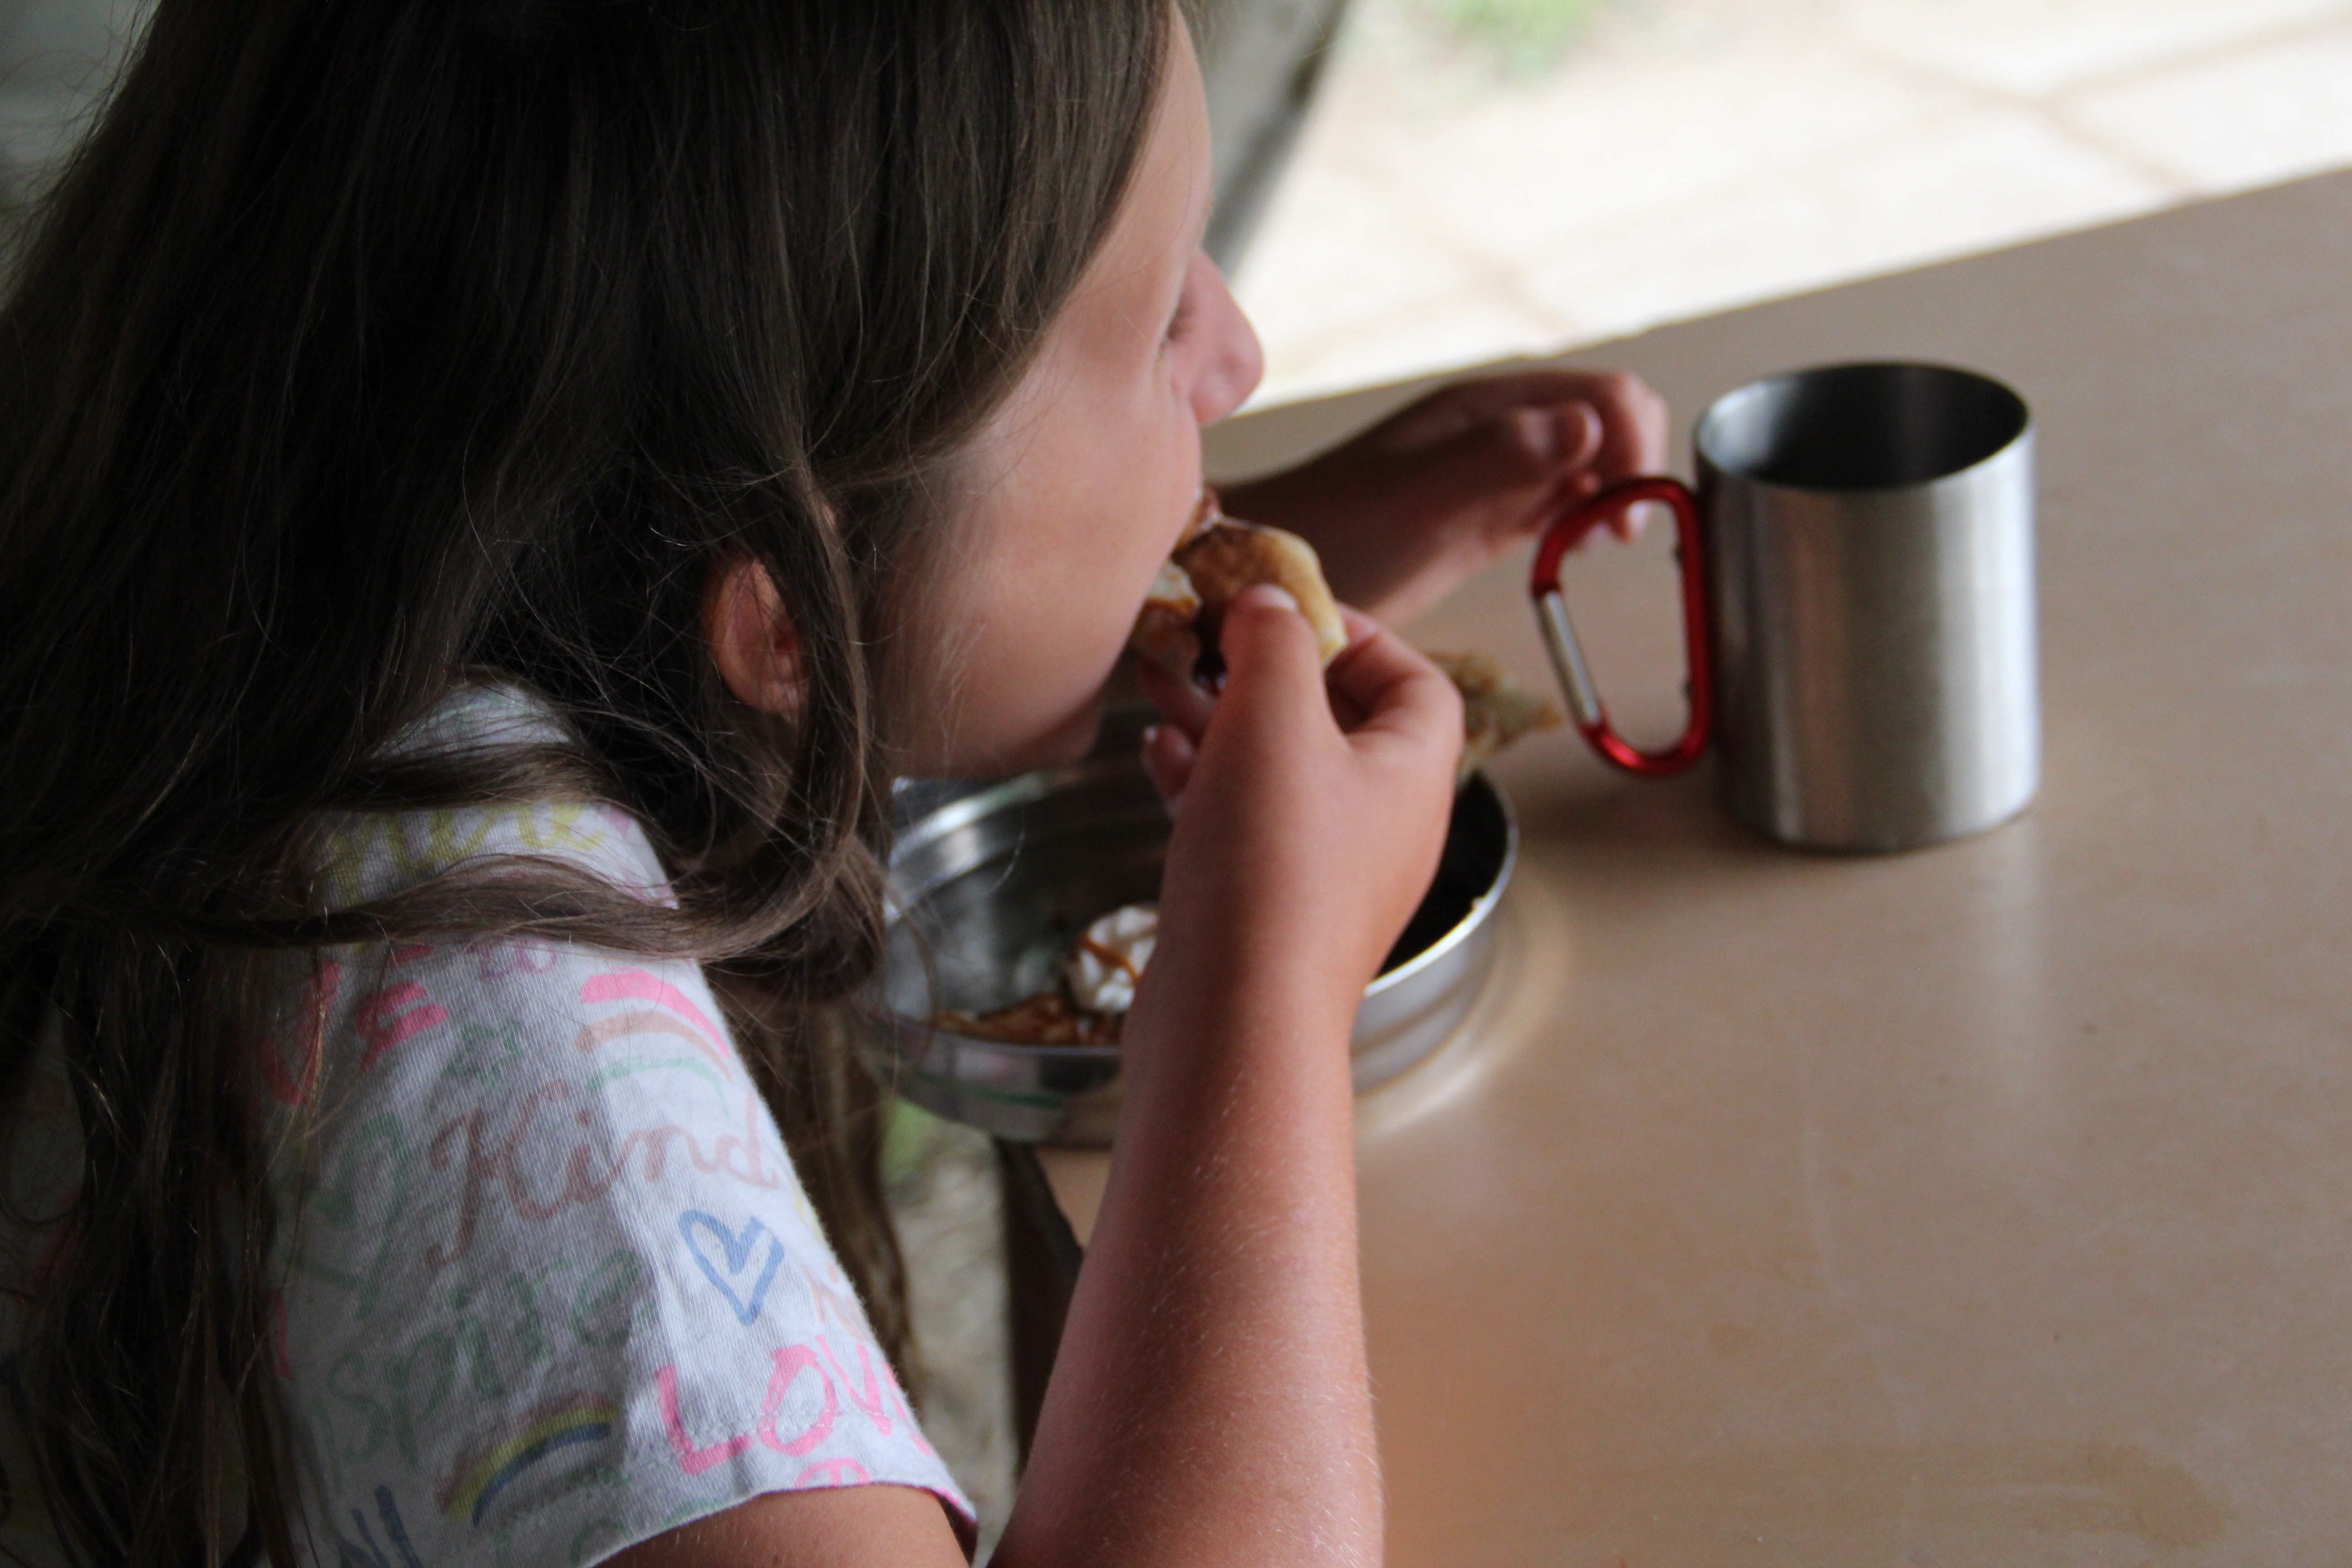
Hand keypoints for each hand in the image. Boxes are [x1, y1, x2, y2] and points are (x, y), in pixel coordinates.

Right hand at [1134, 590, 1460, 1028]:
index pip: (1416, 681)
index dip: (1358, 633)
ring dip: (1218, 717)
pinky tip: (1154, 751)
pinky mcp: (1264, 906)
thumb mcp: (1274, 717)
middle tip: (1202, 635)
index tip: (1286, 608)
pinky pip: (1238, 821)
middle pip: (1332, 719)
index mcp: (1412, 775)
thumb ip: (1274, 641)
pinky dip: (1200, 778)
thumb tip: (1269, 602)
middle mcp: (1380, 825)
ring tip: (1157, 677)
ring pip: (1274, 768)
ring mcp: (1322, 871)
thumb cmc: (1272, 866)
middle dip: (1263, 670)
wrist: (1234, 1018)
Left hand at [1217, 368, 1668, 625]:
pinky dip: (1587, 516)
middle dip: (1635, 465)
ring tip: (1598, 541)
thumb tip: (1587, 423)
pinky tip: (1579, 547)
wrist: (1272, 573)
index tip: (1622, 507)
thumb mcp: (1421, 498)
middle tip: (1615, 532)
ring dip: (1616, 493)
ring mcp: (1498, 472)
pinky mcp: (1490, 517)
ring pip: (1595, 459)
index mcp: (1489, 407)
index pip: (1606, 393)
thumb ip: (1502, 458)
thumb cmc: (1334, 534)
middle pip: (1611, 418)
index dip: (1633, 443)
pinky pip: (1563, 500)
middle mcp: (1501, 429)